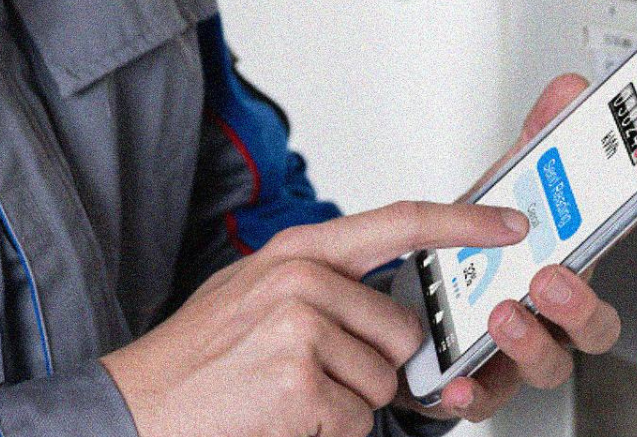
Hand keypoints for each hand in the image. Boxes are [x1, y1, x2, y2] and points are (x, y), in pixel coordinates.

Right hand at [101, 200, 527, 436]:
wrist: (129, 413)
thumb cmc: (192, 365)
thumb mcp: (255, 298)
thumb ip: (322, 290)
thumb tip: (387, 311)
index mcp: (299, 251)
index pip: (401, 221)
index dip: (463, 221)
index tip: (508, 223)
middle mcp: (304, 277)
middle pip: (403, 331)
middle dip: (376, 371)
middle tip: (315, 381)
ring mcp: (301, 324)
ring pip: (383, 382)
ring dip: (344, 408)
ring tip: (285, 400)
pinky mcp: (298, 378)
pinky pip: (355, 421)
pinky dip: (326, 435)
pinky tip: (280, 421)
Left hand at [395, 75, 636, 424]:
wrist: (424, 298)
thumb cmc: (481, 245)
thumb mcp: (506, 183)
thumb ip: (538, 136)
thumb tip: (569, 92)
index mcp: (568, 259)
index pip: (614, 242)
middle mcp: (553, 313)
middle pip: (596, 327)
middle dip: (581, 304)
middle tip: (552, 276)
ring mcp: (521, 350)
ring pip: (550, 366)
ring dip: (532, 343)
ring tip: (502, 314)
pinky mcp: (479, 381)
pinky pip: (486, 399)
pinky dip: (473, 394)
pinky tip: (457, 380)